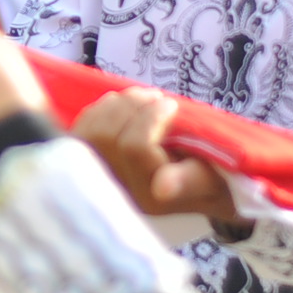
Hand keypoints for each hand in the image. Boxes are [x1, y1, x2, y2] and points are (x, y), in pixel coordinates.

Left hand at [69, 89, 240, 225]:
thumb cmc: (210, 180)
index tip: (172, 105)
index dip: (151, 118)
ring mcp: (101, 177)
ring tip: (142, 97)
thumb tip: (162, 187)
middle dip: (132, 107)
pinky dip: (99, 110)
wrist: (196, 188)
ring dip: (116, 105)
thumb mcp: (211, 181)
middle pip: (108, 137)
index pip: (135, 148)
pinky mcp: (90, 163)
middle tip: (156, 96)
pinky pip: (81, 130)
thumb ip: (189, 181)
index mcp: (149, 196)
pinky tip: (122, 104)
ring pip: (91, 131)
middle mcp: (119, 189)